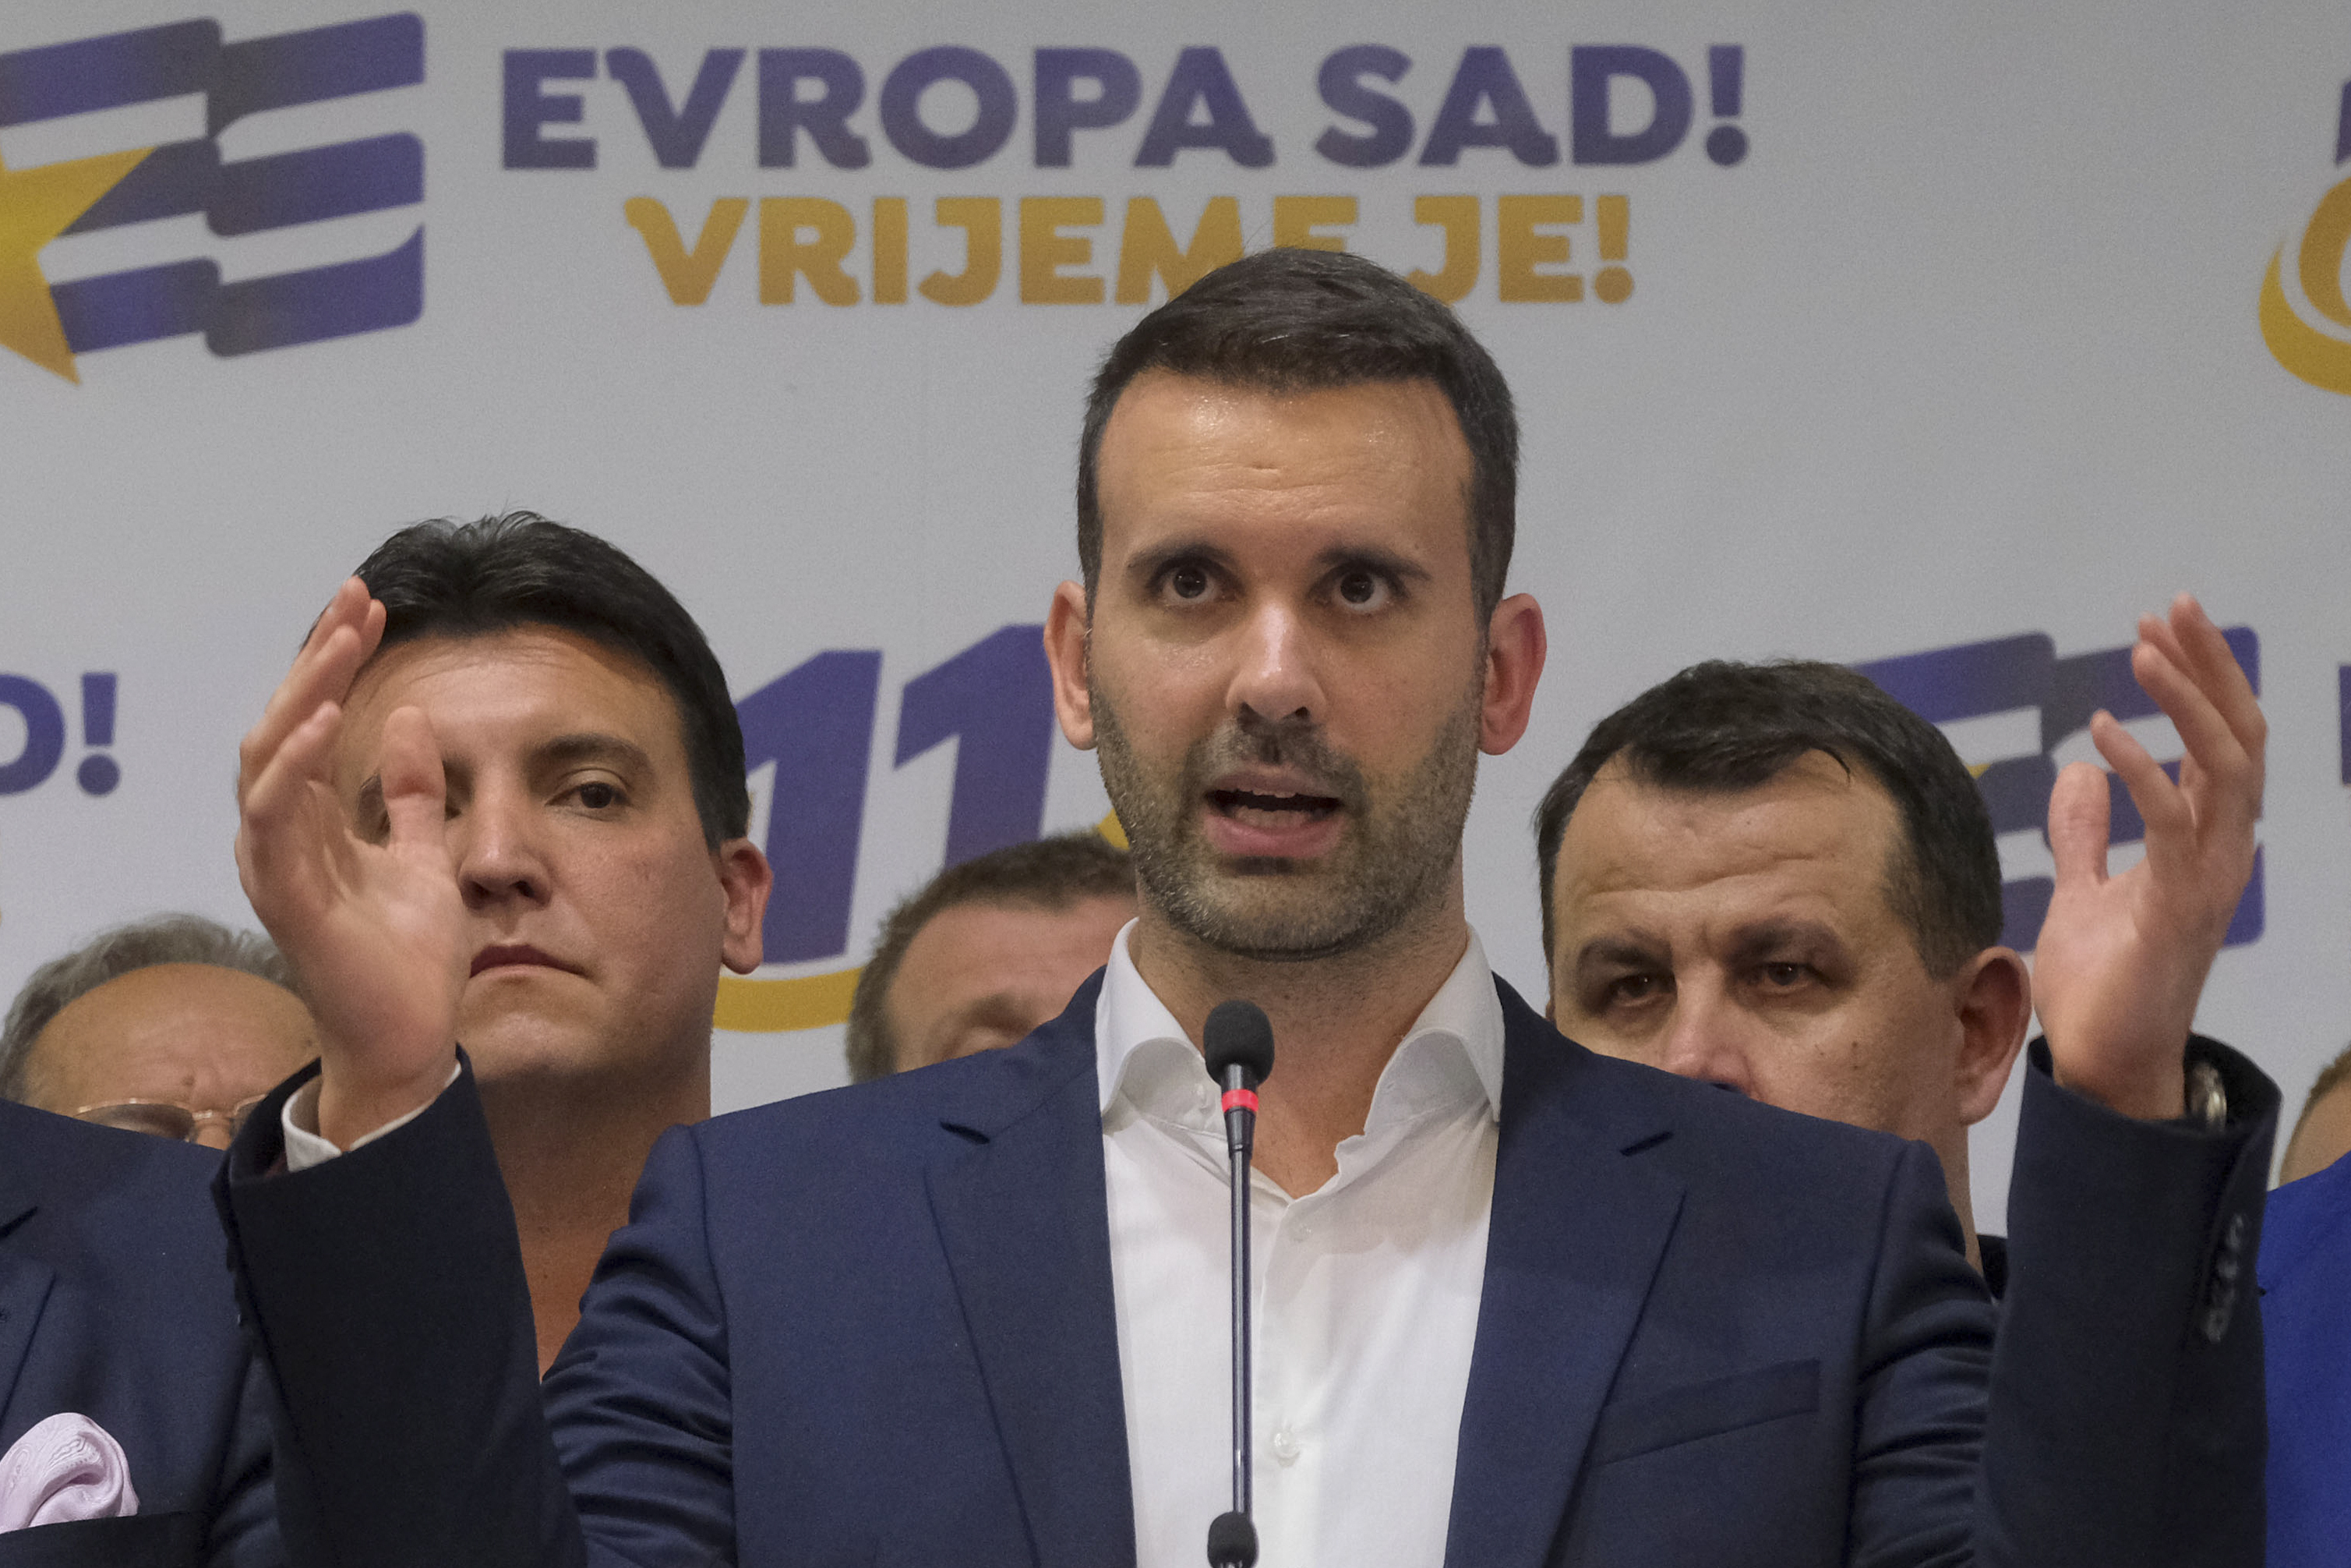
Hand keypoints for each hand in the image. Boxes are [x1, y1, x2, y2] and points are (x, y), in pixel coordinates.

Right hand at [236, 579, 467, 1145]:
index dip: (335, 662)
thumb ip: (415, 795)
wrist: (410, 1037)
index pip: (314, 722)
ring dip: (306, 693)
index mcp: (312, 821)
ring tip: (343, 640)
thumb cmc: (408, 955)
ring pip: (269, 757)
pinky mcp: (285, 896)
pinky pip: (276, 818)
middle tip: (355, 600)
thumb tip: (415, 719)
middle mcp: (281, 834)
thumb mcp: (425, 855)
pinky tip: (332, 719)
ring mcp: (276, 863)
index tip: (371, 607)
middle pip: (285, 725)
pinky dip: (296, 764)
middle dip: (317, 658)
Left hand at [2031, 595, 2263, 1118]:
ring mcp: (2209, 878)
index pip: (2218, 740)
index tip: (2164, 624)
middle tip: (2173, 607)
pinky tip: (2100, 734)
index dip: (2201, 679)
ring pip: (2226, 767)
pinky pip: (2172, 823)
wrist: (2101, 1063)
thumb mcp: (2084, 890)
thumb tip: (2078, 773)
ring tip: (2145, 649)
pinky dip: (2141, 771)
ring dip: (2187, 702)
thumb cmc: (2101, 985)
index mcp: (2202, 841)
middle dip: (2210, 667)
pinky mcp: (2178, 907)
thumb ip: (2087, 834)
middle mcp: (2220, 851)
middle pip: (2239, 736)